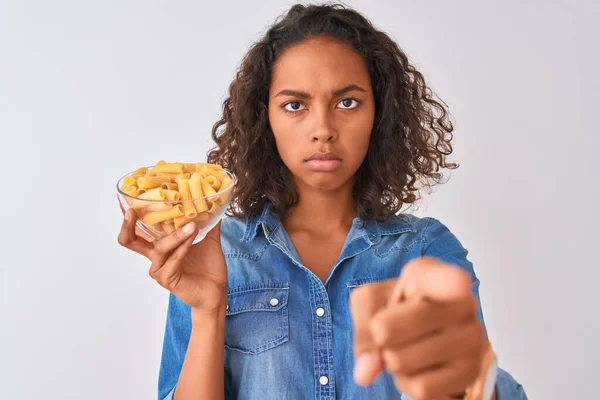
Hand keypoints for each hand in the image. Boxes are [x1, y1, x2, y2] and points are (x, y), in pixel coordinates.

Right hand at [117, 200, 227, 313]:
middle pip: (129, 241)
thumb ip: (208, 221)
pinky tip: (193, 237)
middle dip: (127, 225)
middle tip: (131, 211)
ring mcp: (158, 268)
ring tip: (191, 225)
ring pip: (159, 247)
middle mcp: (154, 256)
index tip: (130, 198)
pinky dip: (183, 247)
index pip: (139, 229)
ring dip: (175, 235)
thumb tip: (214, 201)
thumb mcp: (208, 238)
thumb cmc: (208, 266)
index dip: (130, 216)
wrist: (216, 290)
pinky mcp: (166, 278)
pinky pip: (173, 259)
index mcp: (159, 245)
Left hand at [350, 256, 486, 399]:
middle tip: (390, 331)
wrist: (428, 334)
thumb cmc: (398, 310)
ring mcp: (471, 337)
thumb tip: (366, 371)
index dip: (447, 281)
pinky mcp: (471, 370)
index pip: (438, 278)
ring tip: (408, 347)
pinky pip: (420, 388)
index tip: (460, 283)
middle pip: (388, 329)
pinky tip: (420, 367)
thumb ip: (363, 331)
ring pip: (401, 362)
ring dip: (393, 362)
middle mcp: (460, 302)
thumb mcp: (370, 305)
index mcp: (429, 275)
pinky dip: (408, 383)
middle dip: (378, 338)